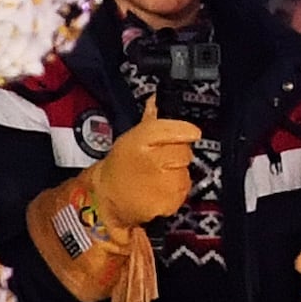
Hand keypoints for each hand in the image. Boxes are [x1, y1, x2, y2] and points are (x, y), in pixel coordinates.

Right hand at [88, 100, 202, 229]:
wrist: (107, 198)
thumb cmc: (120, 167)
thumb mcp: (131, 138)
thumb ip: (151, 119)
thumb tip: (158, 99)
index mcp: (140, 140)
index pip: (171, 129)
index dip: (184, 130)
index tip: (192, 132)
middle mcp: (151, 160)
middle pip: (185, 151)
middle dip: (178, 154)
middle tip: (162, 160)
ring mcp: (161, 183)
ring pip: (186, 173)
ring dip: (178, 175)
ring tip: (158, 177)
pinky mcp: (167, 202)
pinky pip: (183, 192)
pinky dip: (175, 192)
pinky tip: (159, 190)